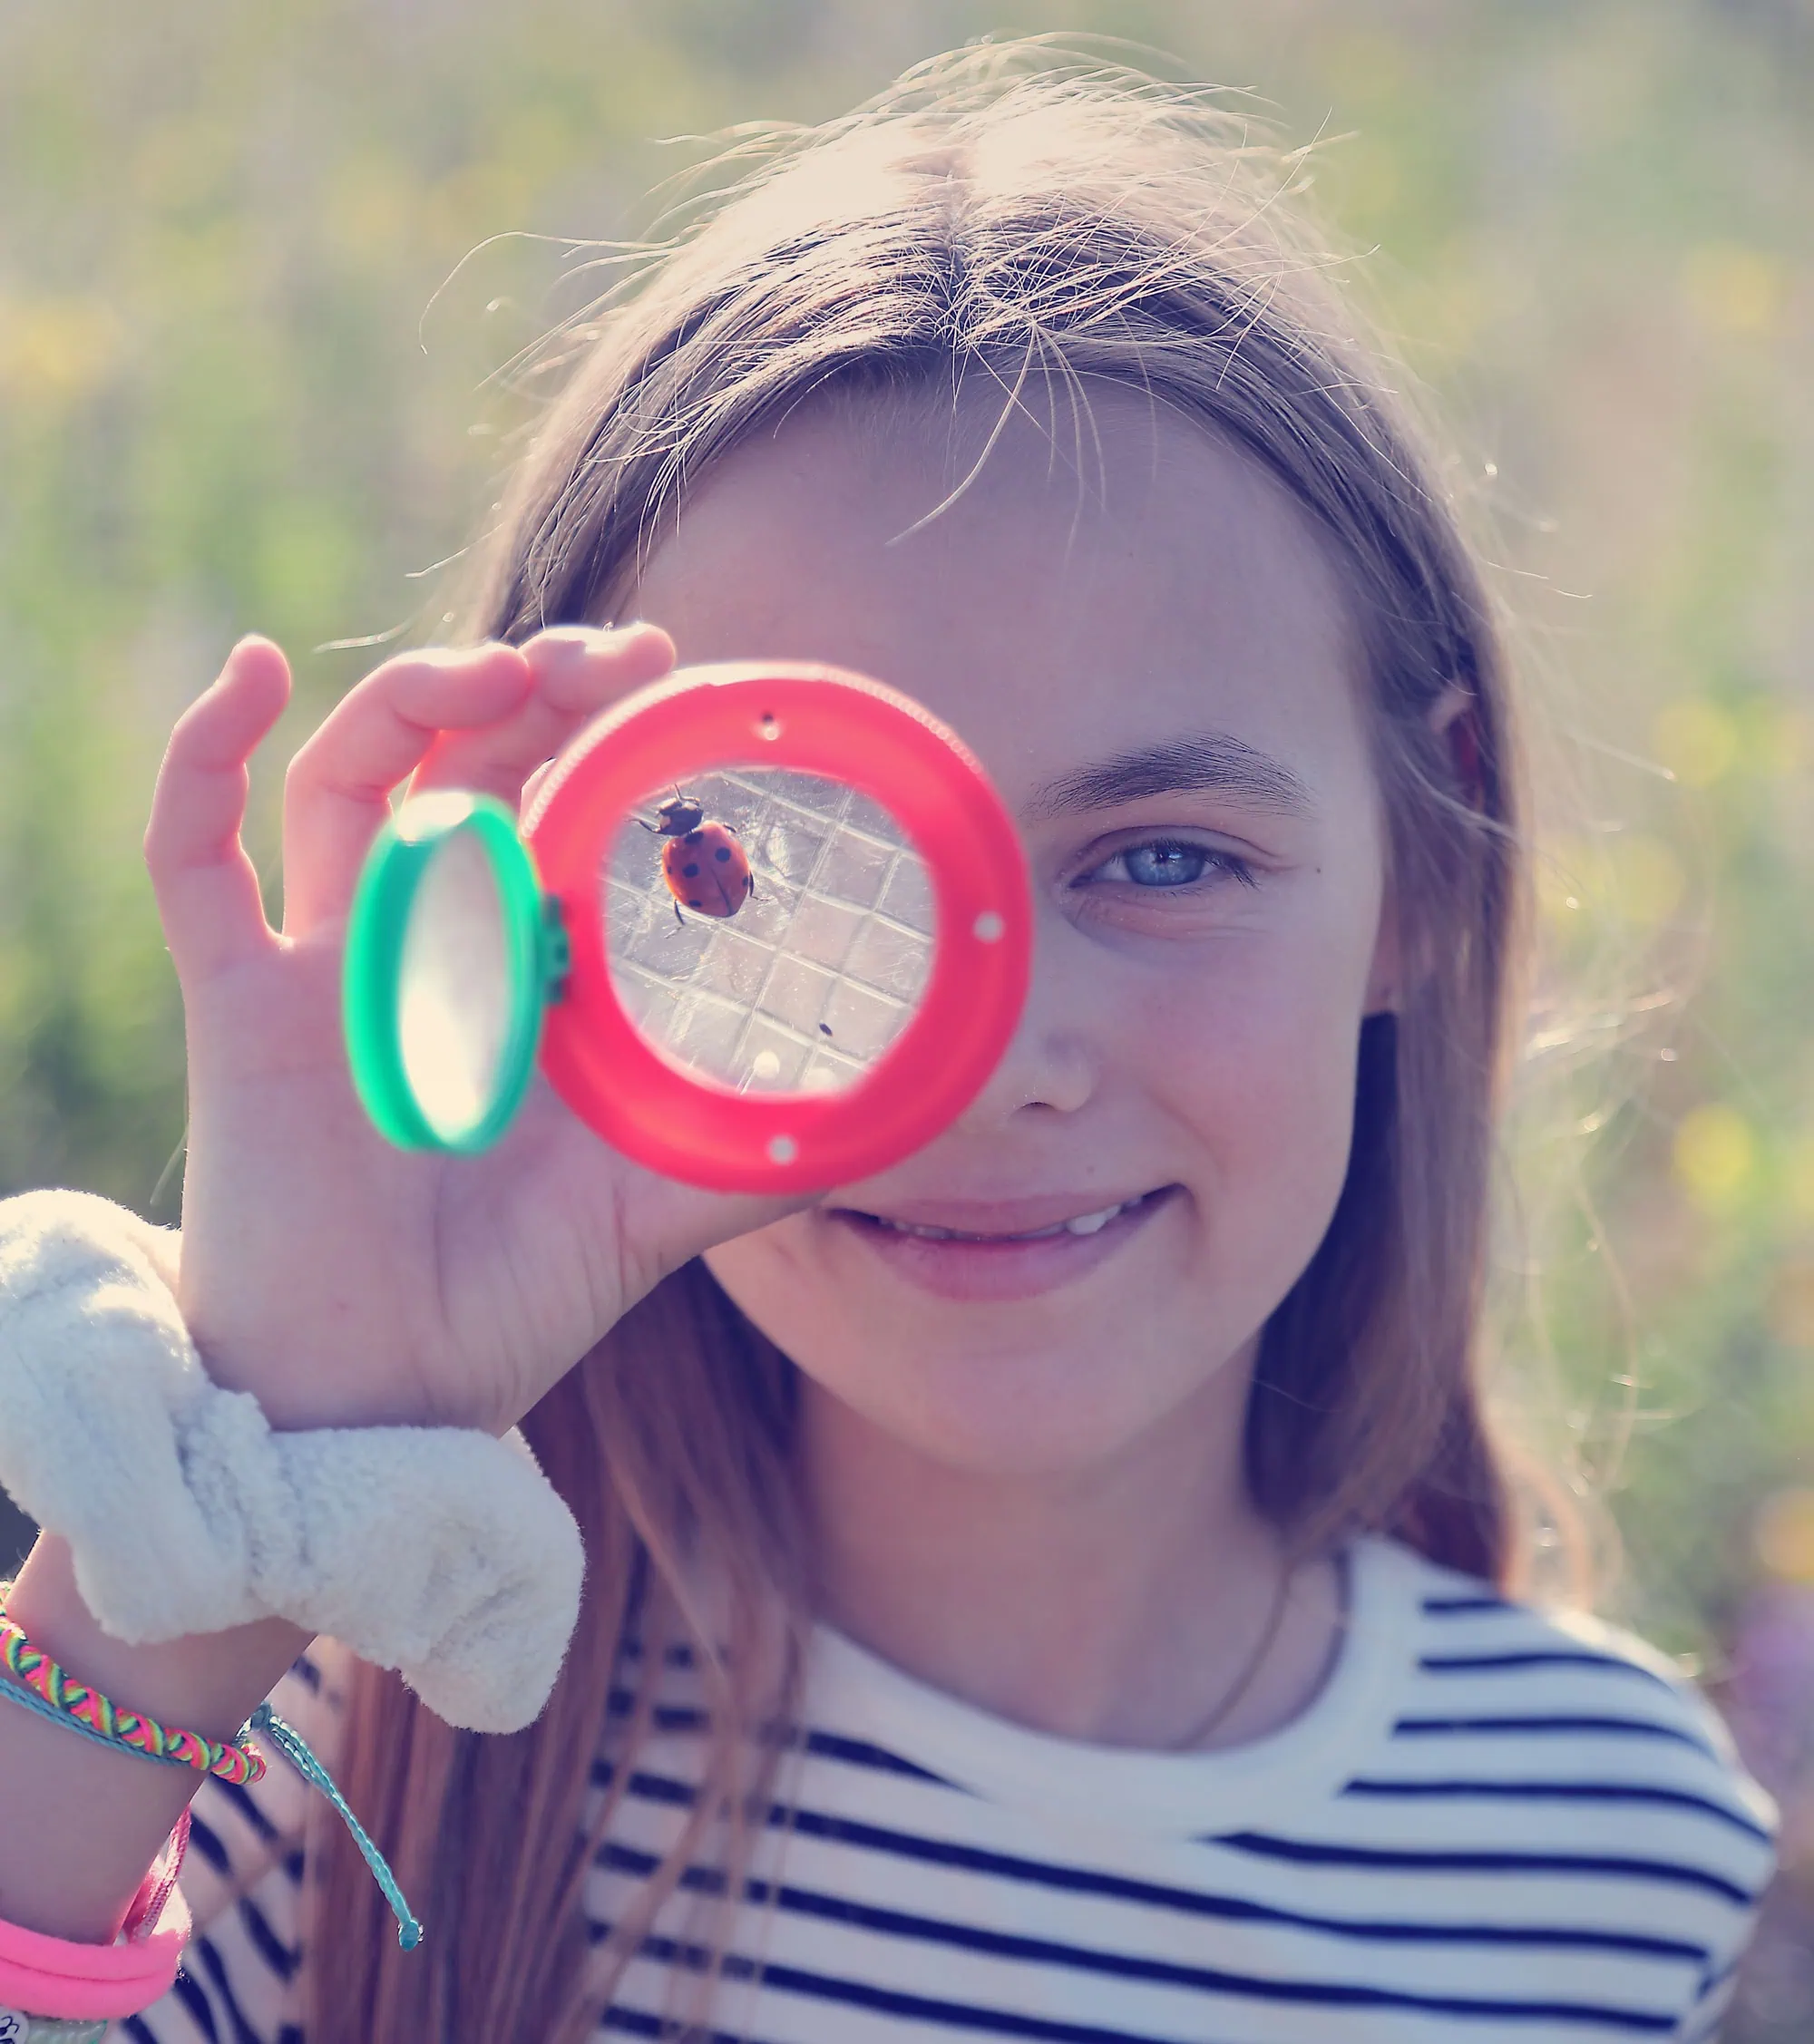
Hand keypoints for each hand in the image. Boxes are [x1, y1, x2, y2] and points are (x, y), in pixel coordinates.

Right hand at [147, 627, 805, 1434]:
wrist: (381, 1399)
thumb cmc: (514, 1299)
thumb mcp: (659, 1206)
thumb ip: (767, 1154)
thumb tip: (915, 1121)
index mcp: (528, 969)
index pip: (564, 805)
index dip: (609, 728)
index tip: (678, 675)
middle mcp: (432, 942)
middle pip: (467, 763)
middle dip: (535, 688)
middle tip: (615, 657)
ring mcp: (331, 961)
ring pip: (349, 780)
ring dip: (411, 701)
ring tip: (496, 673)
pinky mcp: (238, 1001)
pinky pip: (192, 855)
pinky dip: (201, 757)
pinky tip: (245, 675)